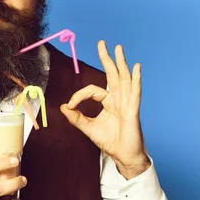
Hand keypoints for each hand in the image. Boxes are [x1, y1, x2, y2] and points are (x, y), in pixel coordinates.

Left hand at [60, 41, 149, 179]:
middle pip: (112, 75)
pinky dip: (136, 80)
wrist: (123, 156)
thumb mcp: (88, 128)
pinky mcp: (133, 111)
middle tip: (102, 42)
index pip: (92, 90)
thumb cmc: (110, 142)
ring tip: (119, 48)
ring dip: (121, 63)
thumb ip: (76, 118)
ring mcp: (127, 103)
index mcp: (109, 103)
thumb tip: (64, 106)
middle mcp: (119, 99)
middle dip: (107, 58)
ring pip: (124, 79)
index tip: (71, 105)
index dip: (79, 95)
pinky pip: (135, 93)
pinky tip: (136, 68)